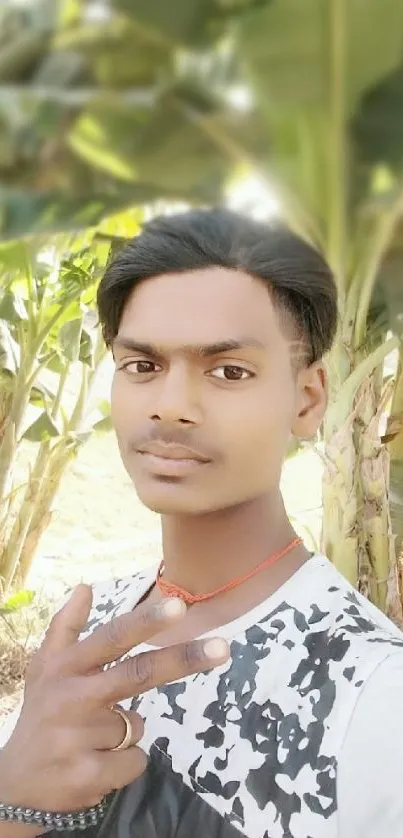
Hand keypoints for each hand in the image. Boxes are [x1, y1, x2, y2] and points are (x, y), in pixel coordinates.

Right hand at [0, 585, 229, 813]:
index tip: (179, 606)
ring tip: (91, 740)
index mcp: (66, 667)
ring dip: (125, 732)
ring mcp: (79, 737)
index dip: (146, 622)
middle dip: (184, 659)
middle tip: (223, 648)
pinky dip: (123, 764)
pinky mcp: (88, 773)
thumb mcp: (44, 668)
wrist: (14, 786)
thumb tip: (84, 586)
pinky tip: (94, 765)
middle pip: (139, 673)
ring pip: (137, 725)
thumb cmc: (40, 716)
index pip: (112, 638)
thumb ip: (66, 627)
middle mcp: (71, 697)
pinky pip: (134, 760)